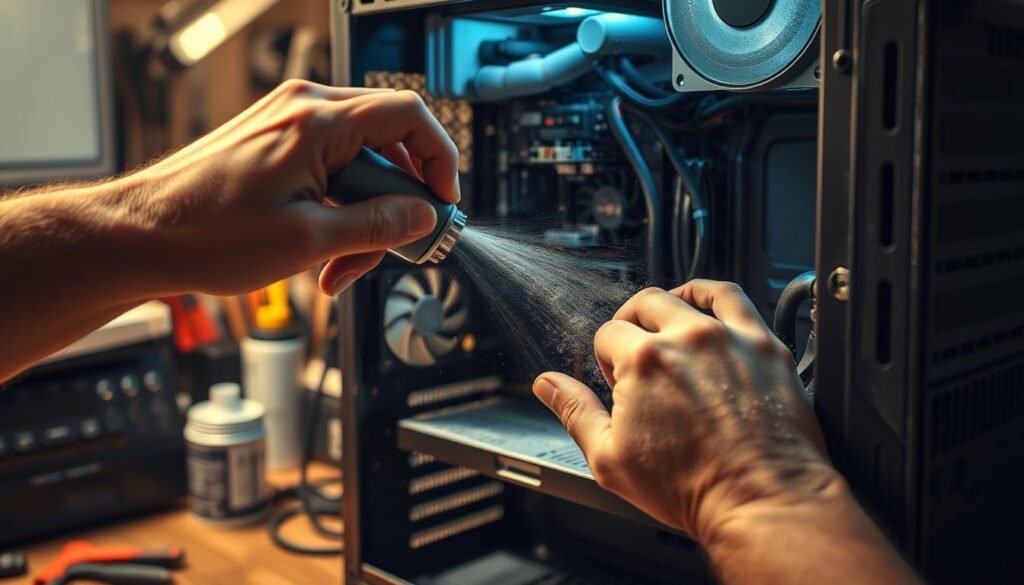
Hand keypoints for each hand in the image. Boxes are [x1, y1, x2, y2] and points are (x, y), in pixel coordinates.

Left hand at [122, 80, 459, 296]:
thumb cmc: (204, 234)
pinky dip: (337, 209)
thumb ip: (379, 225)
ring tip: (344, 267)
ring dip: (364, 215)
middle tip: (398, 247)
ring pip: (358, 161)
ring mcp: (285, 123)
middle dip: (398, 201)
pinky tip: (323, 254)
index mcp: (317, 120)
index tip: (444, 204)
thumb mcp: (309, 240)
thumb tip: (423, 216)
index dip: (440, 161)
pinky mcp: (273, 144)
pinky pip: (329, 169)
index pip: (410, 116)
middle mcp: (303, 108)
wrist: (137, 236)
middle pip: (388, 142)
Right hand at [533, 280, 830, 538]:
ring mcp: (729, 338)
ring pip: (687, 295)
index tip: (617, 383)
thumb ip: (575, 412)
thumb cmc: (691, 489)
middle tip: (635, 358)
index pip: (608, 335)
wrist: (761, 504)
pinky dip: (713, 293)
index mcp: (642, 362)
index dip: (605, 359)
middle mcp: (685, 339)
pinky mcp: (765, 345)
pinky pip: (735, 298)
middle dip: (630, 327)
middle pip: (643, 305)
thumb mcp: (610, 459)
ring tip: (664, 324)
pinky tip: (704, 304)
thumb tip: (547, 384)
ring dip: (668, 303)